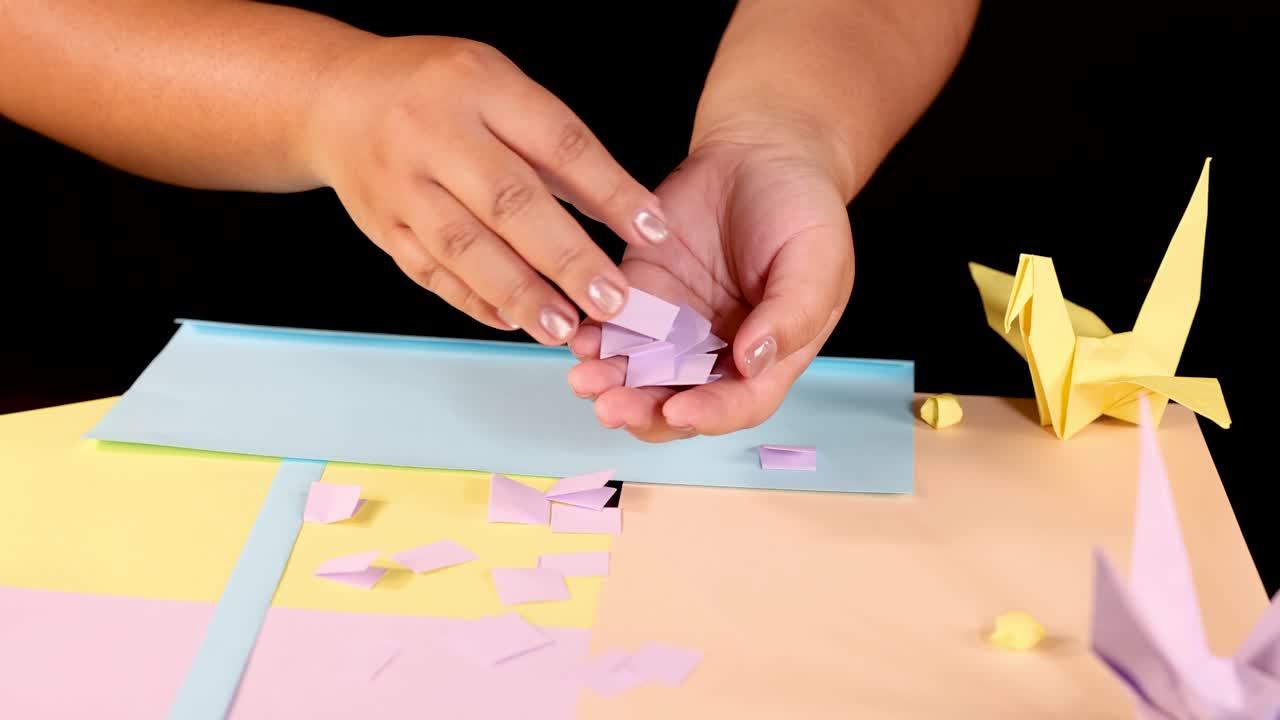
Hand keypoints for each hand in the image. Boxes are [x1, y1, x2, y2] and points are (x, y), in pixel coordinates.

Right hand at [306, 36, 669, 343]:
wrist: (335, 100)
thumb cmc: (434, 91)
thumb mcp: (497, 84)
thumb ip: (553, 144)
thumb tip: (624, 210)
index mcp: (478, 86)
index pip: (557, 141)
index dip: (609, 189)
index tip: (652, 229)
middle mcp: (434, 134)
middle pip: (509, 202)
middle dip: (566, 258)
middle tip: (612, 299)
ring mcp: (401, 185)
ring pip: (464, 248)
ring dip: (519, 294)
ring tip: (564, 328)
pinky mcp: (383, 227)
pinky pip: (430, 272)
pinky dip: (474, 301)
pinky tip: (512, 322)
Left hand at [566, 121, 855, 440]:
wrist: (761, 152)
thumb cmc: (802, 206)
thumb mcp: (817, 257)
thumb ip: (792, 313)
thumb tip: (755, 360)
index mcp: (770, 354)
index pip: (740, 403)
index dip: (710, 414)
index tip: (678, 411)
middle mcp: (719, 350)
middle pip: (679, 400)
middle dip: (644, 411)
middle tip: (611, 406)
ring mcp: (677, 326)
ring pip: (639, 373)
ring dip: (611, 383)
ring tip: (585, 378)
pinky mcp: (642, 294)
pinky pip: (613, 327)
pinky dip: (596, 339)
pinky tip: (581, 339)